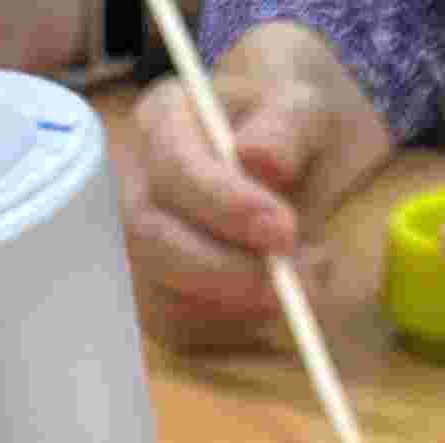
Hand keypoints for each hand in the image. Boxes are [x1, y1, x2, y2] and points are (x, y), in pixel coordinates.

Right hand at [116, 21, 395, 347]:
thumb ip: (286, 126)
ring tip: (305, 280)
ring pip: (162, 296)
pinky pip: (182, 330)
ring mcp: (141, 246)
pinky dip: (234, 329)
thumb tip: (258, 159)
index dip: (223, 206)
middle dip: (226, 270)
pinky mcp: (159, 295)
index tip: (283, 231)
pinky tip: (276, 302)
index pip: (173, 169)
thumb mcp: (307, 109)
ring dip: (237, 307)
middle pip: (152, 240)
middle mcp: (137, 184)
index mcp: (165, 120)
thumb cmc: (295, 129)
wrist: (300, 160)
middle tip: (297, 280)